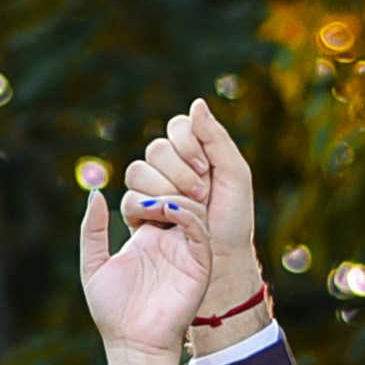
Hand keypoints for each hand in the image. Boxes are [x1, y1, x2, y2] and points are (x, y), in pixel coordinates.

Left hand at [79, 171, 210, 360]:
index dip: (144, 188)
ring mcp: (186, 252)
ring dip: (173, 198)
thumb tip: (94, 194)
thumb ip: (93, 231)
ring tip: (153, 205)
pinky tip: (168, 212)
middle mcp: (170, 241)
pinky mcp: (199, 264)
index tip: (128, 199)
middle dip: (163, 187)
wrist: (133, 344)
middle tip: (144, 195)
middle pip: (178, 195)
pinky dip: (188, 215)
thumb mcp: (93, 264)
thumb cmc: (113, 311)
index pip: (154, 196)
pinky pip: (201, 231)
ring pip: (193, 207)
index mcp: (147, 238)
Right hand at [131, 97, 264, 318]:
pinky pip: (128, 199)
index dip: (188, 144)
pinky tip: (166, 220)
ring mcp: (151, 191)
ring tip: (186, 210)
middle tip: (201, 194)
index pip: (178, 127)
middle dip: (179, 171)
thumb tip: (196, 103)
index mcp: (194, 153)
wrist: (223, 262)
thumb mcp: (235, 175)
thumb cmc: (233, 220)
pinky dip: (148, 207)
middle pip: (156, 148)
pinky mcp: (137, 215)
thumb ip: (216, 138)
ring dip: (164, 189)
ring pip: (137, 171)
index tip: (206, 168)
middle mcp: (170, 168)